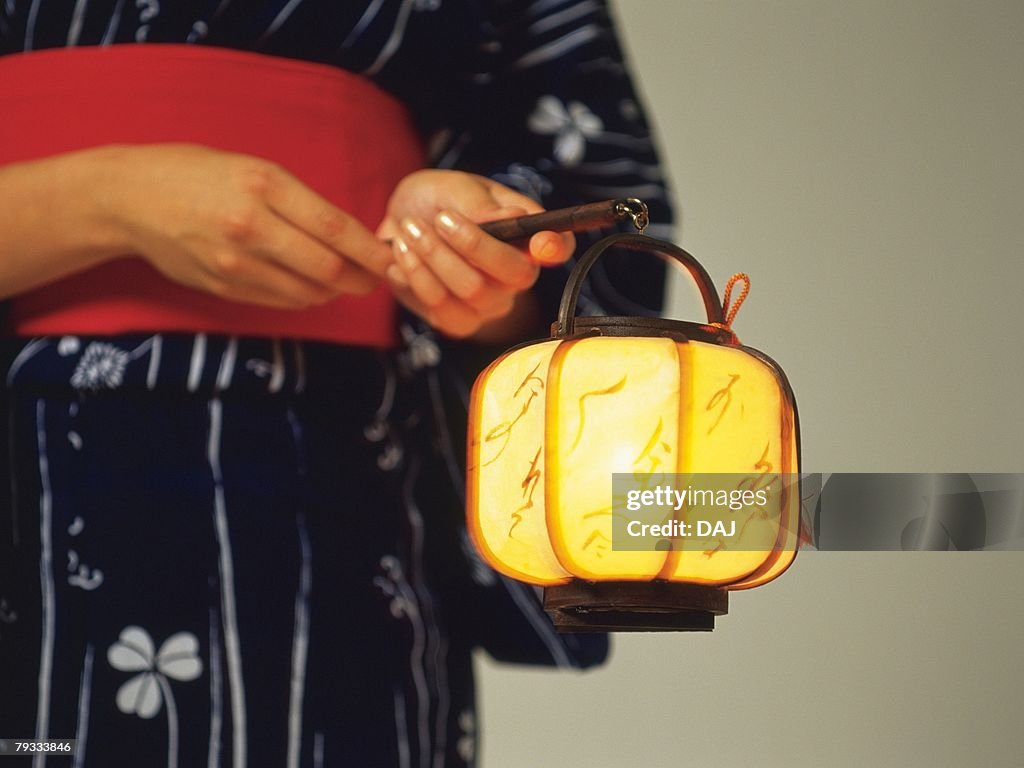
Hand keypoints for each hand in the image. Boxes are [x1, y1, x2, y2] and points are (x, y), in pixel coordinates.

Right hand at [98, 144, 392, 308]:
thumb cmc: (197, 174)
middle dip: (361, 279)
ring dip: (334, 291)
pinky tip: (310, 287)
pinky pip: (280, 300)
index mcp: (264, 186)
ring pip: (307, 290)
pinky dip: (305, 297)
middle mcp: (251, 225)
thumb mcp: (254, 169)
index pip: (335, 228)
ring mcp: (235, 261)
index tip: (391, 259)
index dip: (371, 251)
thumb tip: (349, 236)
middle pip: (327, 268)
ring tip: (345, 281)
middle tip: (377, 278)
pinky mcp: (223, 286)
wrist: (130, 198)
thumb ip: (300, 202)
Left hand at [377, 170, 573, 337]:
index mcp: (528, 237)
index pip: (559, 247)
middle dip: (469, 244)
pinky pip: (441, 308)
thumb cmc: (439, 201)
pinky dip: (416, 276)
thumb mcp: (456, 188)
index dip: (557, 248)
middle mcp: (517, 277)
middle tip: (436, 218)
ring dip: (433, 257)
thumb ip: (480, 204)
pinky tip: (401, 253)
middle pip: (512, 274)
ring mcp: (489, 304)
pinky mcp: (458, 322)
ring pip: (471, 290)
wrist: (400, 224)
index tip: (541, 244)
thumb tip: (511, 218)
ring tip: (408, 230)